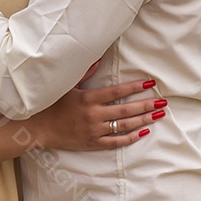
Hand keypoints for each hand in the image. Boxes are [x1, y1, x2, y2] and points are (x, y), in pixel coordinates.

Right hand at [35, 78, 166, 150]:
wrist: (38, 128)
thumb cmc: (52, 104)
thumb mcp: (67, 86)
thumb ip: (85, 72)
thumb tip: (99, 58)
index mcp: (88, 99)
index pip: (117, 92)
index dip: (135, 87)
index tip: (150, 83)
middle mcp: (93, 115)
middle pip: (126, 109)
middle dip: (146, 105)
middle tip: (162, 101)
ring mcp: (94, 130)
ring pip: (125, 126)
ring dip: (143, 120)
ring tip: (158, 115)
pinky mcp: (92, 143)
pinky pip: (116, 142)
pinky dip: (131, 137)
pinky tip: (143, 132)